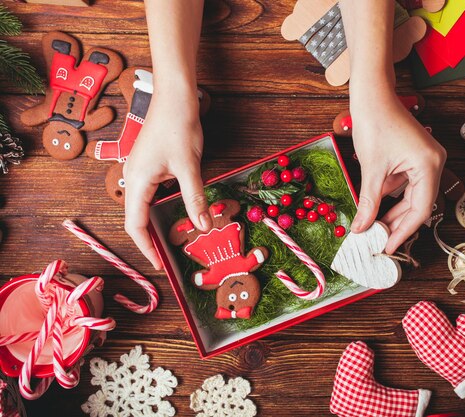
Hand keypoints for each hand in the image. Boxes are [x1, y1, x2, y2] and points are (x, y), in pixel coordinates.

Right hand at [124, 90, 208, 269]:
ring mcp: (140, 169)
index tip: (160, 264)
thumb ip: (195, 199)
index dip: (146, 247)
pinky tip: (176, 210)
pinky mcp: (149, 163)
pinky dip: (161, 206)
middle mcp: (133, 177)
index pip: (135, 224)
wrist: (175, 94)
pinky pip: (151, 192)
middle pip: (136, 217)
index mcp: (137, 181)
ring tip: (172, 239)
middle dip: (150, 239)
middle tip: (168, 255)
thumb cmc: (178, 125)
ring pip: (144, 205)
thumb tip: (203, 226)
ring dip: (156, 222)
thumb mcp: (189, 167)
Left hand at [350, 90, 445, 253]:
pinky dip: (392, 196)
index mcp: (429, 165)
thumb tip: (361, 229)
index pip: (420, 210)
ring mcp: (427, 159)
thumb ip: (368, 202)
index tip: (387, 247)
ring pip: (412, 195)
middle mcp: (434, 163)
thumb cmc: (374, 123)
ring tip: (374, 228)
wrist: (372, 94)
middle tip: (378, 240)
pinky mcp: (416, 157)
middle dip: (397, 223)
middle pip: (418, 204)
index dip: (403, 232)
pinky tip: (376, 208)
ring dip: (393, 211)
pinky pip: (407, 184)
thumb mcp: (371, 169)